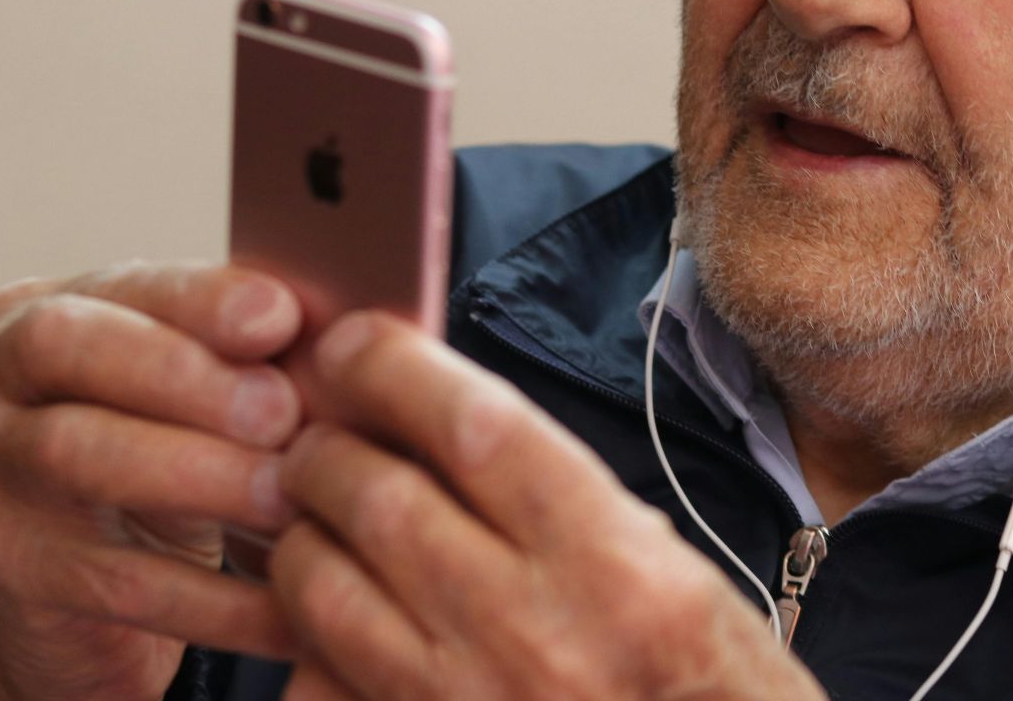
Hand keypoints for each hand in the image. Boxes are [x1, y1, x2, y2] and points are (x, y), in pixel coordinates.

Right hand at [0, 262, 305, 700]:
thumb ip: (251, 355)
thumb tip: (353, 333)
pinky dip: (214, 598)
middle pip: (73, 350)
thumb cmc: (165, 451)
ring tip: (288, 496)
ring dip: (200, 475)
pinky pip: (118, 582)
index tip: (281, 317)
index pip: (121, 284)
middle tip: (282, 412)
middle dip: (188, 376)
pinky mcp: (9, 568)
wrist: (91, 589)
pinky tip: (287, 604)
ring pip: (81, 457)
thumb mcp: (196, 391)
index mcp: (47, 307)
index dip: (202, 299)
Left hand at [267, 312, 825, 700]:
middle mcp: (532, 634)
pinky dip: (308, 644)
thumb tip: (446, 433)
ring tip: (314, 524)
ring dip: (302, 542)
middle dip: (326, 452)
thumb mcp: (672, 571)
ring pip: (325, 593)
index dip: (394, 369)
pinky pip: (320, 683)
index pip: (475, 429)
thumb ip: (562, 499)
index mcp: (614, 567)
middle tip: (318, 438)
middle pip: (378, 501)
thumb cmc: (710, 687)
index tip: (356, 346)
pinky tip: (327, 624)